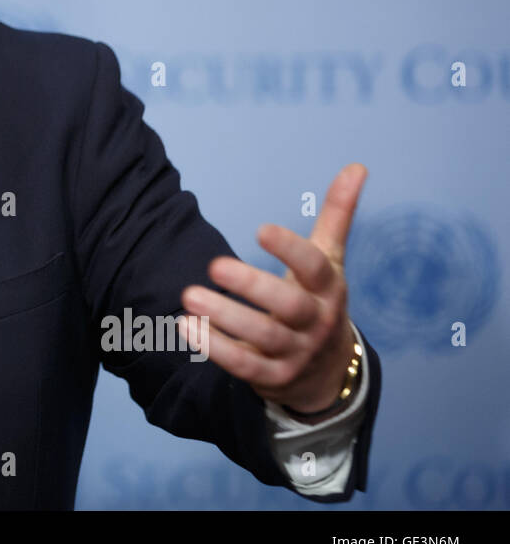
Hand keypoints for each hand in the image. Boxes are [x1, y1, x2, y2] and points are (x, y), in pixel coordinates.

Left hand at [178, 163, 366, 421]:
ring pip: (262, 338)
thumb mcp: (330, 260)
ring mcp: (296, 353)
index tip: (260, 229)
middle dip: (252, 286)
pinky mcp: (273, 377)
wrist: (328, 372)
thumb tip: (356, 166)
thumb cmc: (318, 301)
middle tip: (214, 264)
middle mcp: (316, 322)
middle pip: (288, 305)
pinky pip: (244, 366)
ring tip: (188, 296)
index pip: (315, 267)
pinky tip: (187, 327)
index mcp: (329, 288)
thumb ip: (337, 215)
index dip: (291, 249)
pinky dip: (216, 348)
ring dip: (224, 317)